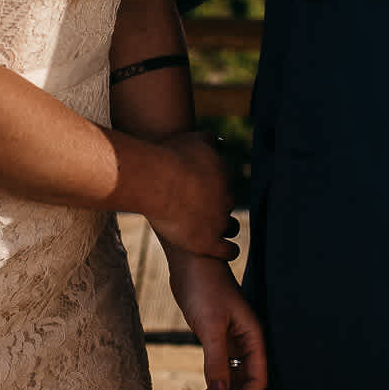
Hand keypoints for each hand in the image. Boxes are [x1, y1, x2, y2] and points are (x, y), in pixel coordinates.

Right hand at [147, 132, 238, 261]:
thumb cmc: (169, 157)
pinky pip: (227, 250)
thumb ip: (210, 139)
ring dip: (225, 228)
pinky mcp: (208, 242)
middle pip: (228, 204)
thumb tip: (221, 141)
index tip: (203, 190)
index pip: (226, 183)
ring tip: (214, 230)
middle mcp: (227, 198)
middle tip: (201, 209)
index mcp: (225, 174)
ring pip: (231, 227)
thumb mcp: (193, 138)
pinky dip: (228, 251)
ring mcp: (219, 221)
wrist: (157, 181)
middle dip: (217, 206)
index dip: (215, 187)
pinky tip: (225, 250)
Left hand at [166, 249, 267, 389]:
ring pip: (231, 377)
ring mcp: (232, 340)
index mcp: (253, 337)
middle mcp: (246, 341)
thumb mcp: (210, 326)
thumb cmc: (204, 287)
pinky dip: (212, 383)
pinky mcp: (217, 337)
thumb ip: (216, 361)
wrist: (190, 260)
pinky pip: (219, 367)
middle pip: (244, 382)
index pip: (256, 378)